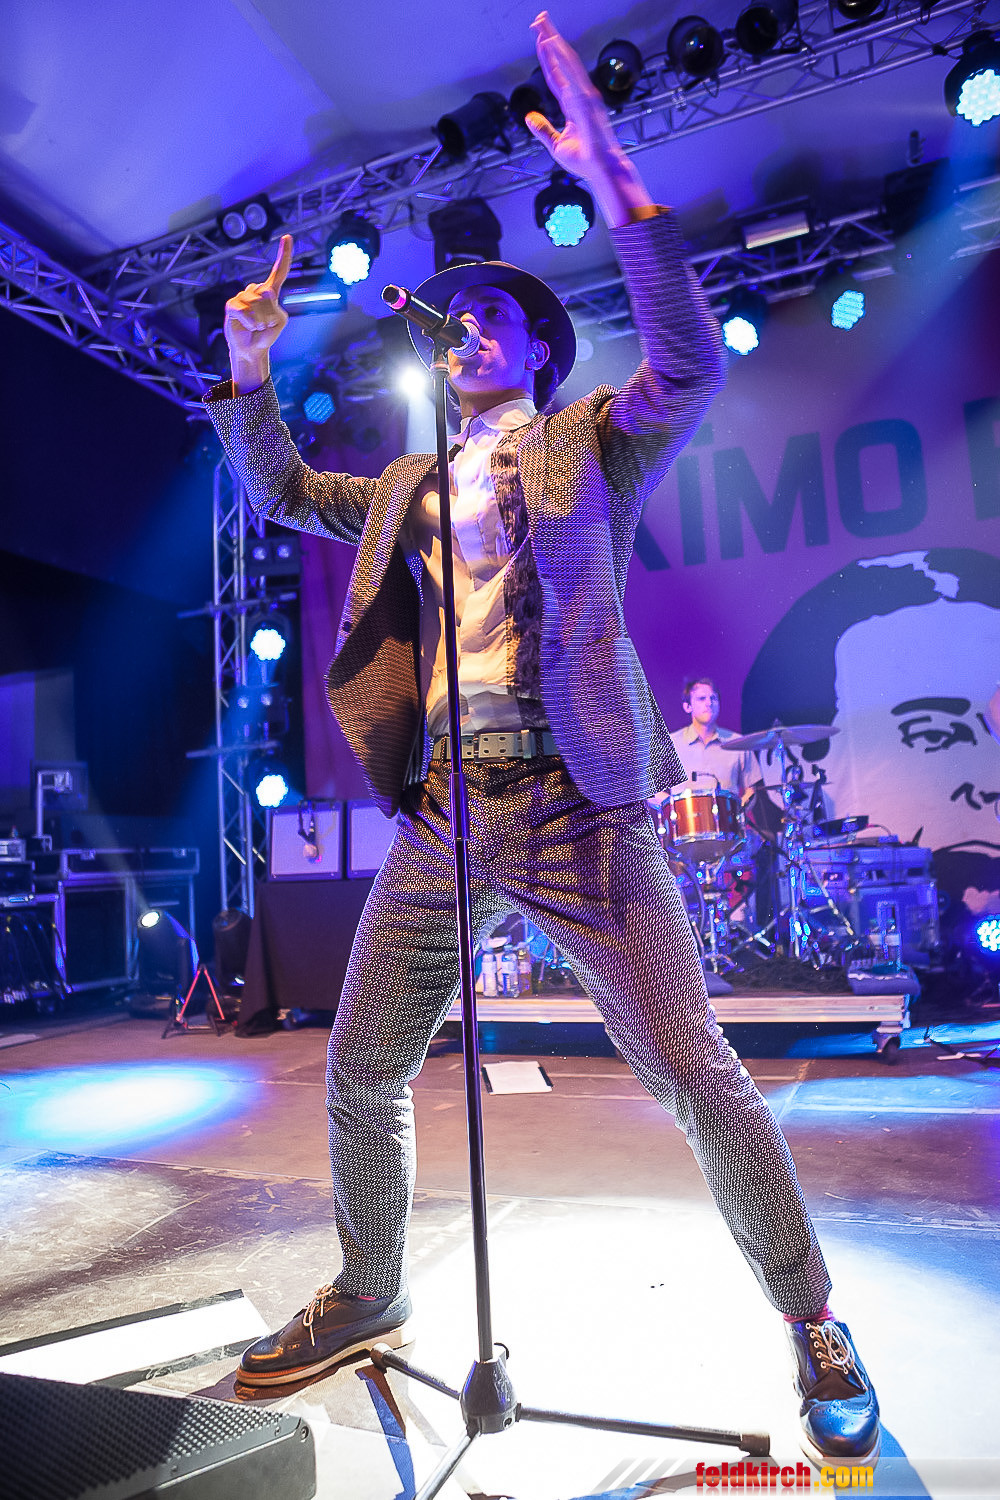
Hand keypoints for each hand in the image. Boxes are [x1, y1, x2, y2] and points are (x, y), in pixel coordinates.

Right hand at [224, 234, 292, 391]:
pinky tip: (250, 326)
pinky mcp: (232, 305)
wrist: (252, 349)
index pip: (279, 271)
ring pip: (256, 304)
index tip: (287, 237)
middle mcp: (255, 290)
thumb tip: (264, 292)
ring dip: (260, 320)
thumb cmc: (266, 334)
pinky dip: (250, 322)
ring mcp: (242, 297)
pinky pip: (243, 310)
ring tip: (257, 327)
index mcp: (270, 292)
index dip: (284, 255)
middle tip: (265, 325)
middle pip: (267, 294)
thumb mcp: (279, 321)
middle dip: (269, 314)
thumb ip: (276, 306)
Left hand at [525, 13, 620, 184]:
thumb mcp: (556, 144)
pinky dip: (560, 58)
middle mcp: (580, 94)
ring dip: (553, 41)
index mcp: (573, 103)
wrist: (602, 171)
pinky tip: (550, 43)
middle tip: (537, 18)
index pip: (556, 74)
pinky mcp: (586, 100)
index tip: (538, 38)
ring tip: (541, 23)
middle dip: (549, 38)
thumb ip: (543, 130)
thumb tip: (528, 117)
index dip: (546, 57)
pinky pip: (570, 74)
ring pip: (566, 61)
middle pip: (561, 61)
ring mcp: (584, 95)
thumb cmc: (585, 161)